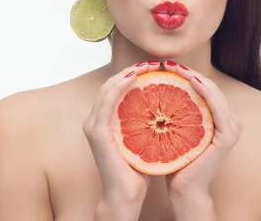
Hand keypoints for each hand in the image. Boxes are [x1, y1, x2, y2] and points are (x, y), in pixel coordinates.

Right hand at [82, 61, 160, 208]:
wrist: (126, 197)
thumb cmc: (138, 172)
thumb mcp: (143, 140)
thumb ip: (147, 123)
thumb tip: (167, 106)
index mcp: (103, 121)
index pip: (115, 89)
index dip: (131, 74)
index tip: (152, 68)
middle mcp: (94, 120)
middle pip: (110, 84)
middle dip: (130, 70)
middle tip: (152, 63)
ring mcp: (93, 126)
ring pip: (107, 89)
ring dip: (126, 74)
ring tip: (146, 66)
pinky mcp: (97, 133)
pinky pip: (107, 102)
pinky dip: (120, 86)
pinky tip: (134, 78)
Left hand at [161, 61, 242, 199]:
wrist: (183, 189)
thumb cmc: (176, 161)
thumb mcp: (176, 130)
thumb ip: (176, 111)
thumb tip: (156, 86)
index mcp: (220, 118)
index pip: (205, 88)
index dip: (187, 74)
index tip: (166, 66)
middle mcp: (230, 120)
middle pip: (210, 87)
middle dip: (189, 73)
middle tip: (169, 63)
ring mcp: (231, 127)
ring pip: (214, 92)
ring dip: (195, 77)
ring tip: (176, 68)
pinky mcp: (228, 135)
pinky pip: (217, 107)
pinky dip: (205, 91)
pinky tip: (191, 81)